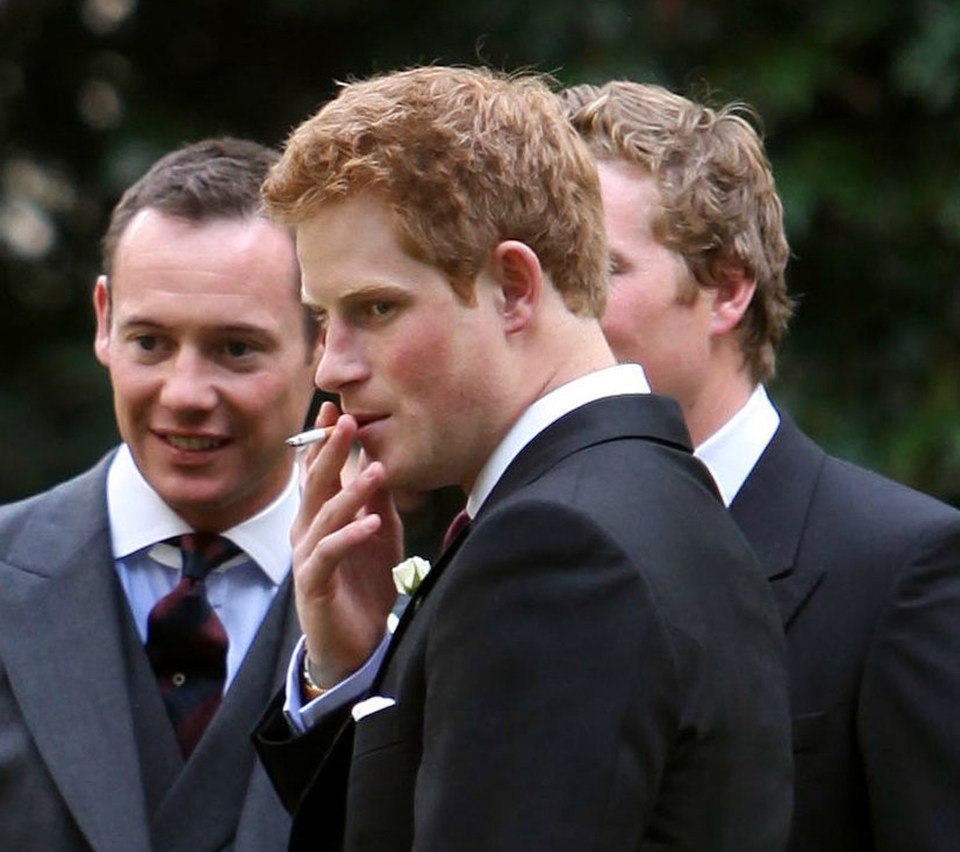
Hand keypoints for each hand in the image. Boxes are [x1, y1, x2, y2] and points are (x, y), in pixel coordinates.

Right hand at [291, 401, 402, 686]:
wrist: (353, 643)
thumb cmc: (363, 584)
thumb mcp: (378, 536)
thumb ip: (377, 502)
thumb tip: (380, 462)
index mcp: (320, 516)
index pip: (319, 471)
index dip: (324, 440)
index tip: (336, 409)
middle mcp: (306, 531)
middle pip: (316, 484)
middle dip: (330, 451)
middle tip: (347, 421)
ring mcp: (307, 557)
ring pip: (324, 515)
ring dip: (351, 492)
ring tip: (376, 471)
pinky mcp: (314, 583)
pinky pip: (329, 554)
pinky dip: (350, 536)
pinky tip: (370, 524)